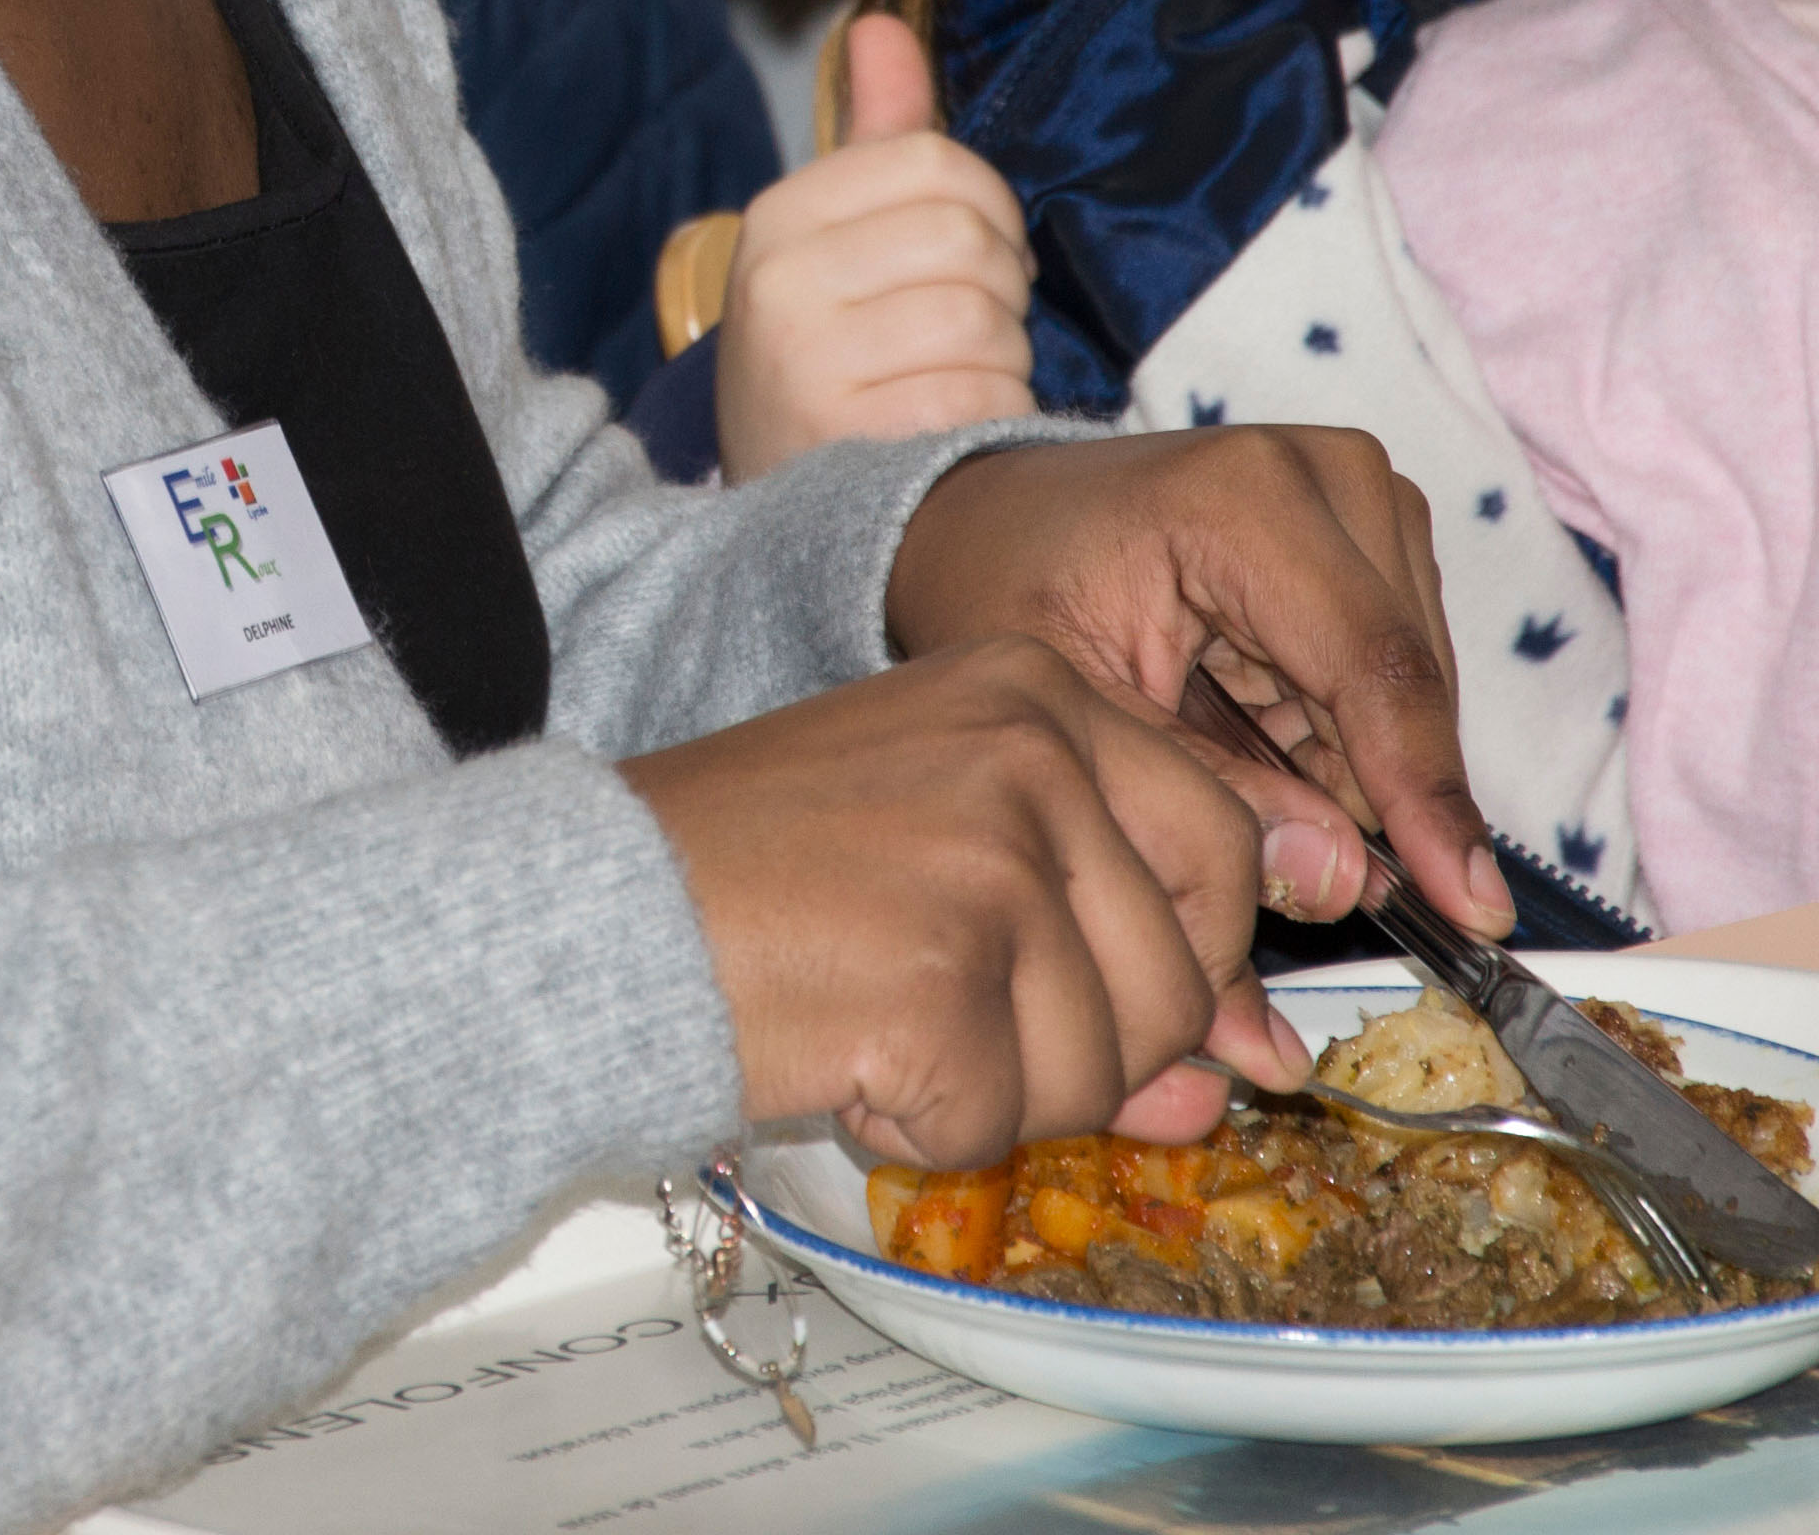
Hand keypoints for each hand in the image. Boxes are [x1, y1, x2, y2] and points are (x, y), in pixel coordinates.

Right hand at [624, 636, 1314, 1167]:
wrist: (589, 904)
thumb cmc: (744, 867)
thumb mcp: (943, 834)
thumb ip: (1096, 928)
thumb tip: (1228, 1081)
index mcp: (1038, 690)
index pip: (1221, 845)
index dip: (1184, 954)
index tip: (1114, 989)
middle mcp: (1032, 757)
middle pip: (1179, 979)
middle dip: (1087, 1047)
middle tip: (954, 1013)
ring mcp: (991, 867)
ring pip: (1105, 1070)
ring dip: (997, 1092)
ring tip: (877, 1016)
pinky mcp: (941, 982)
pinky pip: (1001, 1126)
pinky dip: (919, 1128)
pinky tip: (842, 1055)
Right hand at [712, 14, 1032, 480]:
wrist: (778, 509)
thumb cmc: (829, 356)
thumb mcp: (834, 241)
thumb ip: (873, 137)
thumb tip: (881, 26)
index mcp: (778, 217)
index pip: (934, 160)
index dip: (986, 206)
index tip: (970, 254)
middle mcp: (780, 285)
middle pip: (969, 239)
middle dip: (998, 287)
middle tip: (966, 327)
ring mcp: (809, 366)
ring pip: (985, 320)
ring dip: (1000, 357)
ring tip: (951, 379)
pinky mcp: (855, 443)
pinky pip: (985, 396)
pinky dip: (993, 415)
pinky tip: (950, 428)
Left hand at [883, 424, 1505, 936]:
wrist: (992, 514)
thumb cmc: (1010, 592)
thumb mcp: (1080, 713)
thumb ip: (1213, 797)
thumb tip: (1352, 880)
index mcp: (1245, 499)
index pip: (1376, 670)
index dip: (1425, 799)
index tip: (1473, 909)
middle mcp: (1328, 474)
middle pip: (1410, 685)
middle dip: (1364, 793)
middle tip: (1266, 847)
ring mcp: (1364, 492)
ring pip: (1415, 689)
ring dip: (1342, 759)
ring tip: (1221, 745)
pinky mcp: (1376, 527)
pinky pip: (1398, 674)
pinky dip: (1338, 730)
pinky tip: (1251, 725)